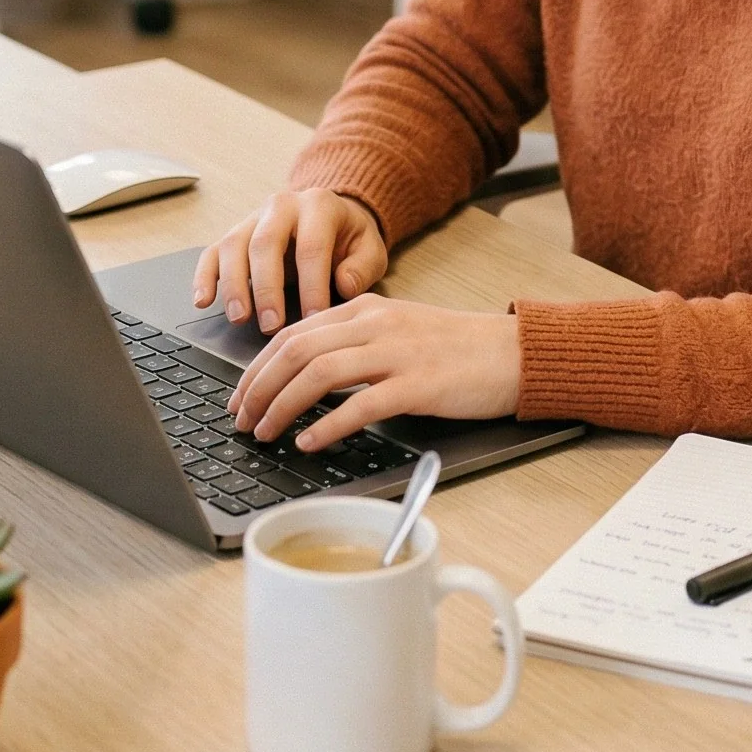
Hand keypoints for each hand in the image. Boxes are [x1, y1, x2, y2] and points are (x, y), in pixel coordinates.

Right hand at [193, 189, 387, 331]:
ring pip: (234, 246)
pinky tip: (203, 301)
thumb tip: (345, 285)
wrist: (330, 216)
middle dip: (267, 288)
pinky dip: (204, 277)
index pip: (311, 246)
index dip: (312, 284)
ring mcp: (253, 218)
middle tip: (271, 326)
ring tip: (240, 318)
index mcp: (319, 206)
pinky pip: (212, 252)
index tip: (313, 319)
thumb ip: (363, 267)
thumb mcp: (370, 248)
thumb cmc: (349, 240)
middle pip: (265, 243)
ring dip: (233, 285)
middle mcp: (281, 206)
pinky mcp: (234, 235)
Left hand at [228, 296, 521, 451]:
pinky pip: (361, 404)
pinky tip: (309, 442)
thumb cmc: (455, 349)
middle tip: (241, 420)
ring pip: (319, 373)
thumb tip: (305, 375)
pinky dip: (328, 425)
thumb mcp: (397, 332)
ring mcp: (397, 352)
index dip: (257, 367)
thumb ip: (355, 344)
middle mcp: (376, 324)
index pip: (293, 333)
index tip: (240, 397)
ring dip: (282, 406)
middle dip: (259, 388)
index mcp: (365, 309)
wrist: (511, 353)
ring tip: (265, 433)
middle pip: (296, 350)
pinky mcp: (419, 384)